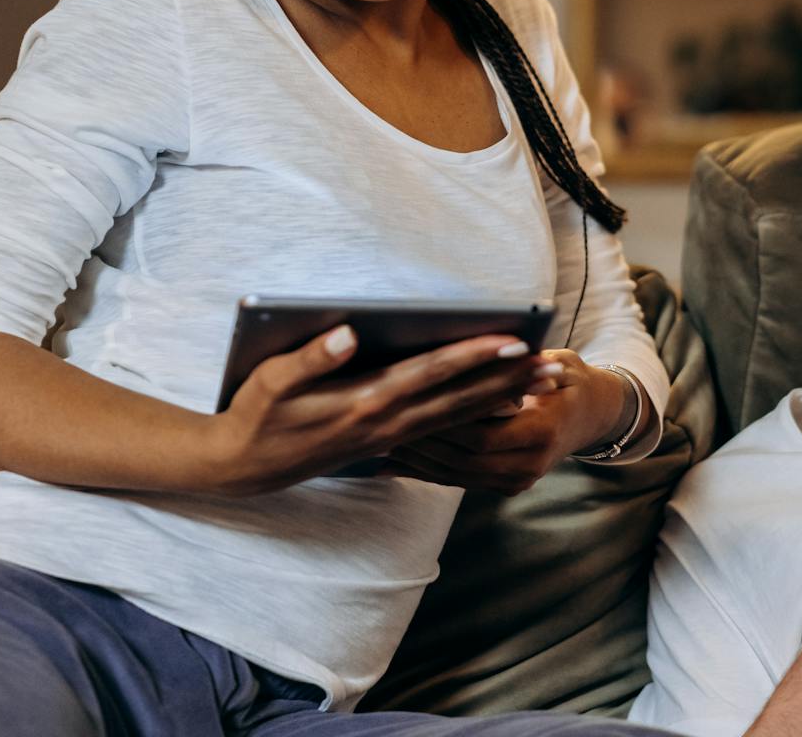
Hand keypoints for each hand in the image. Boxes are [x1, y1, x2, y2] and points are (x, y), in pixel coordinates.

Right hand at [204, 326, 545, 495]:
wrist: (244, 468)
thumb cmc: (256, 416)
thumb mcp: (272, 381)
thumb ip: (312, 357)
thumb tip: (349, 334)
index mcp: (365, 401)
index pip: (431, 374)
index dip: (474, 357)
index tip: (513, 342)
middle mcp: (388, 422)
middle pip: (461, 398)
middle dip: (510, 381)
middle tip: (557, 368)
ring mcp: (392, 437)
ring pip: (461, 416)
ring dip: (505, 397)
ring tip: (545, 383)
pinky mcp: (390, 443)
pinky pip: (446, 430)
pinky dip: (479, 416)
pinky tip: (505, 406)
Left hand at [382, 350, 631, 494]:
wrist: (593, 415)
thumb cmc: (570, 378)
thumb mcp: (557, 361)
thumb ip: (524, 362)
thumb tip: (496, 345)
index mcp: (543, 430)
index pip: (482, 432)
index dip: (442, 423)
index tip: (407, 406)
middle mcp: (531, 463)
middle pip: (463, 458)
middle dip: (421, 443)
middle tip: (381, 424)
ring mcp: (518, 480)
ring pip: (456, 475)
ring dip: (417, 460)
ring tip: (379, 441)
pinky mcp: (506, 486)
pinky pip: (458, 482)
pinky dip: (425, 472)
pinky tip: (392, 464)